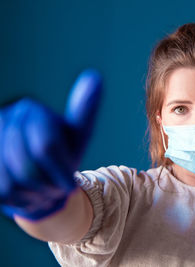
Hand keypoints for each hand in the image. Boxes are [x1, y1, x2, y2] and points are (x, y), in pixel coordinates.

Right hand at [0, 70, 101, 220]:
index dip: (61, 171)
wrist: (41, 180)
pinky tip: (24, 193)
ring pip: (13, 183)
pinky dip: (19, 200)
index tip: (70, 181)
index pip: (46, 147)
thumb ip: (85, 109)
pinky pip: (1, 192)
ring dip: (35, 194)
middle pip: (29, 168)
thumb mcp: (79, 134)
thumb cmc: (63, 154)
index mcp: (29, 109)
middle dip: (48, 185)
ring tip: (41, 189)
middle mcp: (3, 119)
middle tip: (55, 186)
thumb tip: (95, 76)